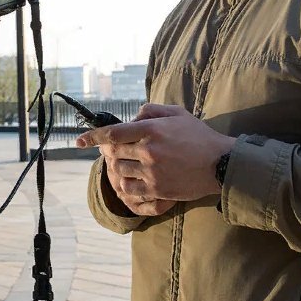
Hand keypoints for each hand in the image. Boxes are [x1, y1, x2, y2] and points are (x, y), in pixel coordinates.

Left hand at [76, 104, 234, 214]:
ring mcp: (152, 171)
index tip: (79, 141)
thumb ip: (151, 110)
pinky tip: (132, 181)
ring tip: (125, 167)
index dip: (92, 137)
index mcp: (151, 129)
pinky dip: (127, 186)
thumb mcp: (177, 114)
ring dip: (118, 169)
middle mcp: (148, 150)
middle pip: (113, 153)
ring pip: (119, 172)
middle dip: (109, 153)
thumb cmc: (199, 136)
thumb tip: (133, 118)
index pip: (113, 132)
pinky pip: (130, 190)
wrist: (221, 164)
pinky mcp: (157, 189)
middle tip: (112, 153)